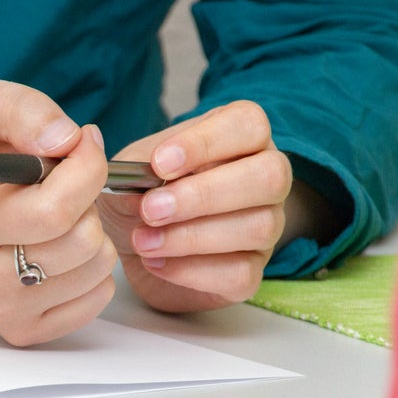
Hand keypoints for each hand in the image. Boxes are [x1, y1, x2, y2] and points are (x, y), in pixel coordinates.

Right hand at [0, 80, 117, 345]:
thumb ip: (23, 109)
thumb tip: (68, 139)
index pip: (58, 207)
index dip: (87, 166)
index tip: (79, 145)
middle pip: (82, 241)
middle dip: (88, 201)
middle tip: (62, 185)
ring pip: (96, 270)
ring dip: (92, 233)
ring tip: (58, 217)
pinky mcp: (20, 329)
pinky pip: (96, 299)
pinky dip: (92, 269)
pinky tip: (61, 248)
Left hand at [97, 101, 290, 311]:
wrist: (133, 247)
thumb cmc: (139, 197)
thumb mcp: (128, 174)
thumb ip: (137, 170)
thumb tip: (145, 179)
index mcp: (238, 138)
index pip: (247, 124)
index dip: (206, 143)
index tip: (159, 164)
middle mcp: (264, 178)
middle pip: (269, 176)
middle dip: (204, 195)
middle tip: (151, 210)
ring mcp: (266, 226)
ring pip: (258, 227)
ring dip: (192, 237)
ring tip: (143, 241)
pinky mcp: (251, 272)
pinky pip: (240, 273)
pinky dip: (193, 271)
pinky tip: (156, 263)